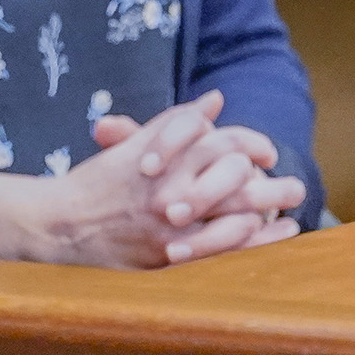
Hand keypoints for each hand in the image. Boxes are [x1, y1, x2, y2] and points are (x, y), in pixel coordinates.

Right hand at [0, 91, 302, 267]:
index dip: (251, 145)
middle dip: (272, 183)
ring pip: (234, 216)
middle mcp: (170, 188)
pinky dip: (254, 244)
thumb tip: (216, 100)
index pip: (220, 143)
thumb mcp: (136, 145)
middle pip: (236, 180)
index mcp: (163, 157)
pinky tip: (273, 238)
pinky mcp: (167, 255)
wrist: (59, 223)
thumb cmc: (97, 182)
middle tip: (295, 186)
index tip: (268, 152)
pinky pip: (222, 251)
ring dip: (269, 213)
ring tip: (292, 211)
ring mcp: (170, 224)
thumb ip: (178, 121)